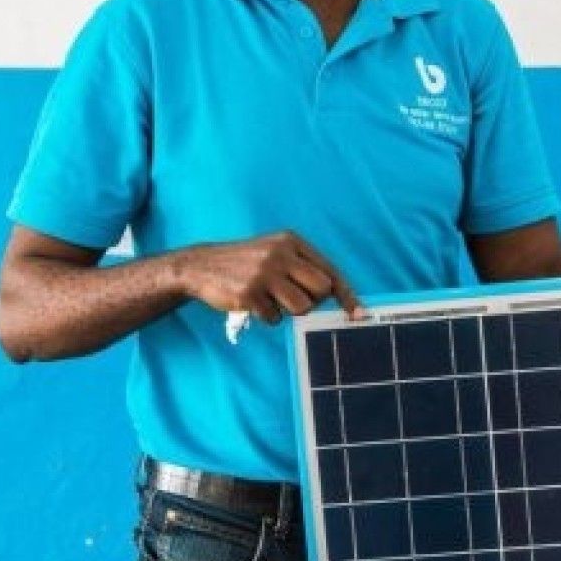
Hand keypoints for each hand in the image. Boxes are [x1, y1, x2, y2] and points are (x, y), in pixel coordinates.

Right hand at [174, 231, 365, 322]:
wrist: (200, 266)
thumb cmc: (245, 264)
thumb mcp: (274, 253)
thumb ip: (302, 268)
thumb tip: (334, 294)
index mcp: (290, 241)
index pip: (329, 270)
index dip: (346, 295)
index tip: (359, 315)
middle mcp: (280, 254)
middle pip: (320, 290)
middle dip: (311, 302)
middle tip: (291, 300)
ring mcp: (264, 273)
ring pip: (301, 308)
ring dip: (288, 311)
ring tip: (270, 300)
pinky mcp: (249, 293)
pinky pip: (275, 318)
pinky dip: (267, 317)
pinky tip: (253, 303)